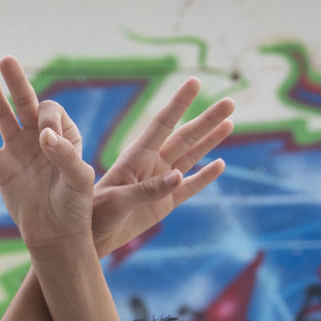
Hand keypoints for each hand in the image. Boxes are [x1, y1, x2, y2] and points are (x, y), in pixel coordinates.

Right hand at [0, 57, 95, 251]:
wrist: (55, 235)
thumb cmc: (75, 207)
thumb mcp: (79, 180)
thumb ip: (65, 155)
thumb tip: (43, 135)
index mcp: (64, 136)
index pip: (50, 113)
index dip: (47, 119)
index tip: (47, 139)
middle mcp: (39, 139)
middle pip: (25, 103)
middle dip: (16, 82)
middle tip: (6, 60)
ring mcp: (18, 151)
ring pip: (3, 117)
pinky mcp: (0, 168)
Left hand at [89, 77, 231, 255]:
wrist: (90, 239)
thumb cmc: (95, 215)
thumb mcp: (118, 200)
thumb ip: (148, 189)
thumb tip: (178, 176)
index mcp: (136, 157)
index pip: (162, 123)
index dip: (179, 103)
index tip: (194, 82)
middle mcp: (151, 165)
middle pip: (185, 137)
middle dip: (207, 120)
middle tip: (230, 101)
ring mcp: (160, 183)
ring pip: (191, 157)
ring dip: (210, 141)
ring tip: (229, 123)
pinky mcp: (165, 204)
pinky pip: (189, 187)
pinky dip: (205, 177)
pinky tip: (220, 164)